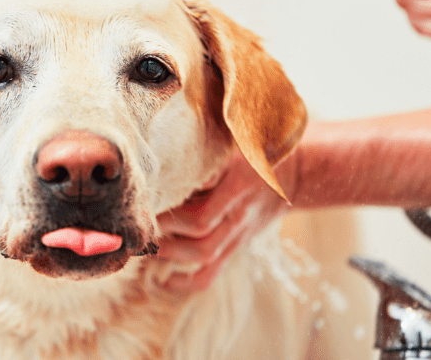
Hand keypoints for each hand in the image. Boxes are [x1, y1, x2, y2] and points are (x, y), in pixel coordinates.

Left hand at [155, 148, 294, 290]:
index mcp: (239, 186)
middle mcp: (239, 214)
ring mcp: (238, 234)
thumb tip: (178, 168)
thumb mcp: (236, 147)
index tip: (146, 205)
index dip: (171, 214)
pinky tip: (162, 281)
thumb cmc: (256, 154)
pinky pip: (211, 274)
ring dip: (169, 252)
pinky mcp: (235, 247)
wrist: (292, 177)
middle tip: (138, 223)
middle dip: (165, 232)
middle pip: (199, 235)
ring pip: (203, 256)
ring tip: (145, 242)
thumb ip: (210, 159)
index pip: (202, 211)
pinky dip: (185, 283)